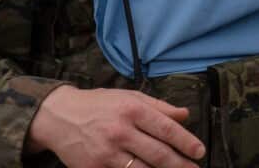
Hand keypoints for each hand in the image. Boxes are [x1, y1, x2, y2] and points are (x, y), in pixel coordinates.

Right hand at [26, 86, 204, 167]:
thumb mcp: (129, 97)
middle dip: (180, 164)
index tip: (199, 151)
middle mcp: (120, 131)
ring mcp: (107, 152)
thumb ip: (158, 106)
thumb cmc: (99, 105)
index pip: (166, 128)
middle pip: (158, 153)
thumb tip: (184, 115)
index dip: (186, 142)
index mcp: (132, 109)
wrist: (59, 116)